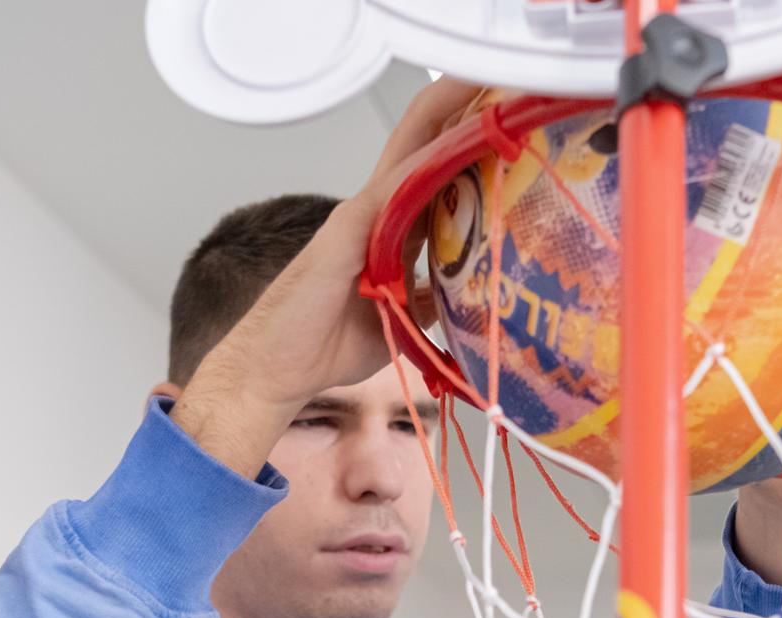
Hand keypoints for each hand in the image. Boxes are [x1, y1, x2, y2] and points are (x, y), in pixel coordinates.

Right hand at [172, 77, 479, 475]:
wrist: (275, 370)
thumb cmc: (322, 345)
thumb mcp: (397, 321)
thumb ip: (427, 301)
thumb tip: (463, 298)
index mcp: (385, 230)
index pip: (432, 171)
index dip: (466, 140)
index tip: (506, 119)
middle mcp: (372, 213)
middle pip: (422, 145)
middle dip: (461, 111)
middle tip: (505, 82)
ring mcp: (358, 217)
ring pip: (411, 154)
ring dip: (449, 120)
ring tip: (489, 88)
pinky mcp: (345, 231)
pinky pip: (392, 188)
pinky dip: (425, 163)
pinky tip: (457, 142)